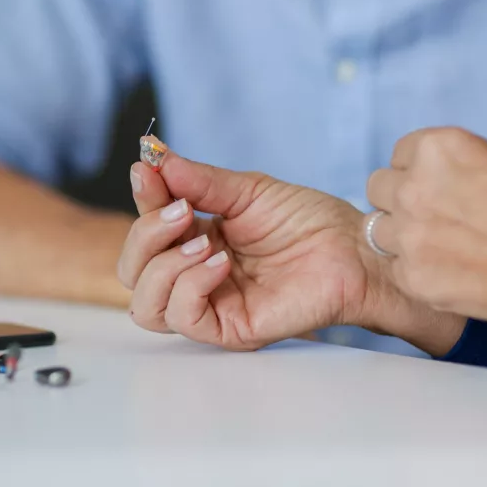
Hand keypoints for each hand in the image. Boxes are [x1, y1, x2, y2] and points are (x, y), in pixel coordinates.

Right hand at [119, 152, 464, 354]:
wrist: (355, 250)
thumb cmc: (309, 222)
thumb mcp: (246, 191)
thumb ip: (197, 180)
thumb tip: (152, 157)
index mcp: (193, 240)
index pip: (144, 230)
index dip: (141, 200)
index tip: (146, 168)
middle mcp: (193, 276)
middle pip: (132, 271)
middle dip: (145, 235)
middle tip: (181, 210)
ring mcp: (209, 305)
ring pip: (145, 304)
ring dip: (163, 265)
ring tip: (203, 242)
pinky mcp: (228, 329)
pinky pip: (182, 317)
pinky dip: (190, 285)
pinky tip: (218, 262)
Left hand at [367, 127, 486, 325]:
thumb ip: (462, 158)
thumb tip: (440, 166)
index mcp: (438, 150)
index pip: (400, 153)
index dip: (419, 168)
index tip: (439, 183)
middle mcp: (414, 188)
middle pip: (379, 187)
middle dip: (401, 197)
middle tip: (434, 213)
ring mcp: (409, 236)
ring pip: (378, 228)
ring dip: (402, 233)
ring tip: (439, 243)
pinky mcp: (412, 276)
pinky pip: (395, 266)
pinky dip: (414, 268)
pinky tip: (447, 268)